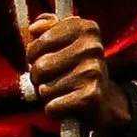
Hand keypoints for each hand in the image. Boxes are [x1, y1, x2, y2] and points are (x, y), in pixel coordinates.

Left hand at [20, 8, 130, 132]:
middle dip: (38, 77)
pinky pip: (52, 106)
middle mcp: (92, 48)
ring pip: (44, 88)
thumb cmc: (75, 68)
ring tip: (62, 90)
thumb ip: (46, 27)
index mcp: (86, 28)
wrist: (103, 100)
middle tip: (52, 78)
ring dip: (47, 94)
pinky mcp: (91, 97)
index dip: (34, 54)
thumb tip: (33, 28)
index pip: (39, 41)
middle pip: (39, 66)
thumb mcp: (64, 41)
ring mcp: (93, 72)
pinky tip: (67, 103)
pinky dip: (54, 109)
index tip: (44, 57)